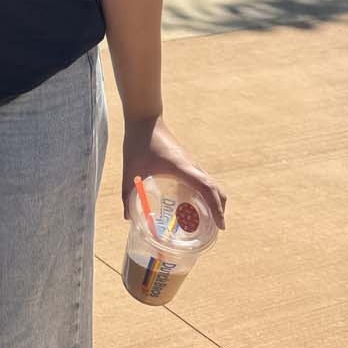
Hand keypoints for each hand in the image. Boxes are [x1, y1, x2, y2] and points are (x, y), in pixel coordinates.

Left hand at [122, 115, 225, 229]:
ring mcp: (191, 163)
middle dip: (220, 209)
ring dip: (214, 201)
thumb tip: (127, 218)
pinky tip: (189, 204)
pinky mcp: (187, 161)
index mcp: (182, 167)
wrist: (145, 118)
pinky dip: (204, 193)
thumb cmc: (138, 142)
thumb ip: (127, 193)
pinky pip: (202, 179)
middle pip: (216, 189)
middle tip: (214, 229)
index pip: (208, 189)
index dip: (217, 209)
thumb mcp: (130, 169)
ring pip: (211, 184)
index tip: (221, 226)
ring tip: (205, 221)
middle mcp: (192, 166)